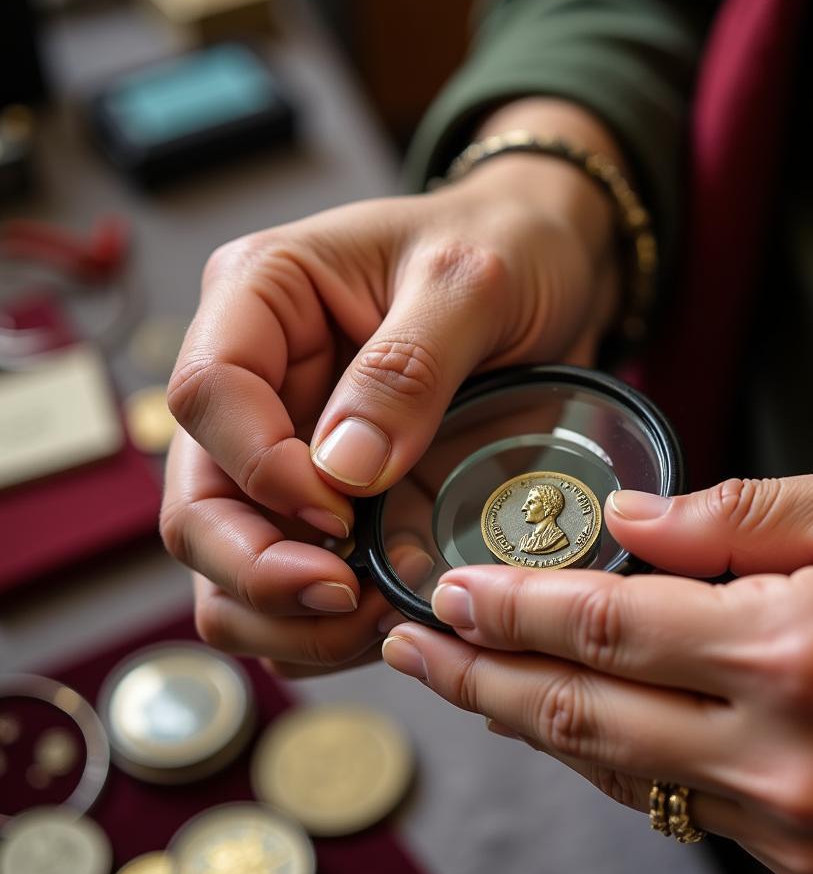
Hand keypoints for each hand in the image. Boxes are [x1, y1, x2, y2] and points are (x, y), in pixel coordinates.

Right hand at [160, 99, 620, 673]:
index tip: (343, 514)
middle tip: (349, 597)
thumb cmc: (510, 248)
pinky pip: (292, 583)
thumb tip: (340, 472)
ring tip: (375, 617)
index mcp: (263, 296)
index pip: (208, 396)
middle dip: (259, 571)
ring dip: (286, 615)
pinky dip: (321, 624)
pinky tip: (384, 617)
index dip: (260, 470)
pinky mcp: (331, 497)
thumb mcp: (471, 283)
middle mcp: (259, 379)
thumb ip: (406, 368)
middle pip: (198, 502)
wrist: (553, 272)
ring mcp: (288, 446)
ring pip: (228, 564)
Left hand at [381, 459, 812, 873]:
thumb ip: (736, 516)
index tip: (444, 593)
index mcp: (801, 649)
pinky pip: (676, 803)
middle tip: (405, 652)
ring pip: (618, 770)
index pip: (604, 628)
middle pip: (583, 716)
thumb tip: (623, 525)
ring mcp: (804, 821)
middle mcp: (790, 754)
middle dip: (479, 681)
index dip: (508, 610)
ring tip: (464, 683)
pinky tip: (567, 722)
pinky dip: (610, 757)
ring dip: (531, 724)